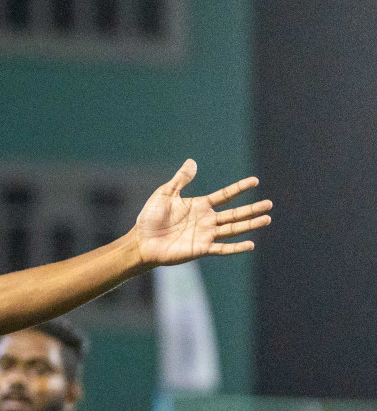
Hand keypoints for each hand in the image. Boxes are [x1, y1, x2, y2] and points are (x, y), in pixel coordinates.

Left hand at [130, 160, 270, 267]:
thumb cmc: (150, 218)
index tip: (255, 181)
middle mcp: (207, 220)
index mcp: (200, 205)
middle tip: (270, 204)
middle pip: (235, 213)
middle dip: (252, 209)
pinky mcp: (201, 249)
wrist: (141, 241)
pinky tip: (250, 244)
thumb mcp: (165, 194)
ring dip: (250, 224)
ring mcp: (205, 235)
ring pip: (233, 229)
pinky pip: (222, 248)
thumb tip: (192, 162)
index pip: (225, 195)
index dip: (240, 188)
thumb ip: (180, 180)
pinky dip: (236, 248)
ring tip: (267, 218)